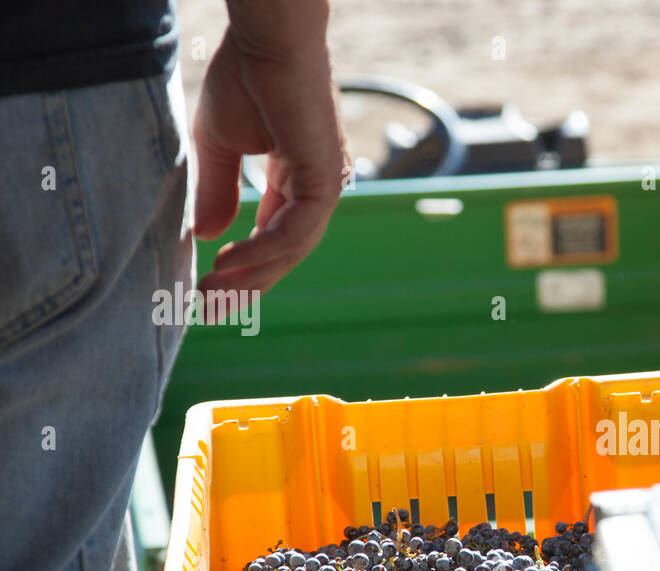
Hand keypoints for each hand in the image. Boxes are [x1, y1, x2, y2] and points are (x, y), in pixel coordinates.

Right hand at [193, 1, 347, 315]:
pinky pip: (295, 231)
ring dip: (253, 275)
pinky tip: (232, 264)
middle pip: (286, 251)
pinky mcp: (322, 178)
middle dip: (249, 284)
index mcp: (297, 179)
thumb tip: (206, 236)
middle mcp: (317, 186)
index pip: (275, 235)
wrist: (266, 41)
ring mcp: (324, 184)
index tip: (212, 291)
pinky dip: (264, 251)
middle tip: (213, 311)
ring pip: (292, 248)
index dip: (246, 265)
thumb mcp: (218, 145)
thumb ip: (217, 191)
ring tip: (216, 294)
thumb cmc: (245, 79)